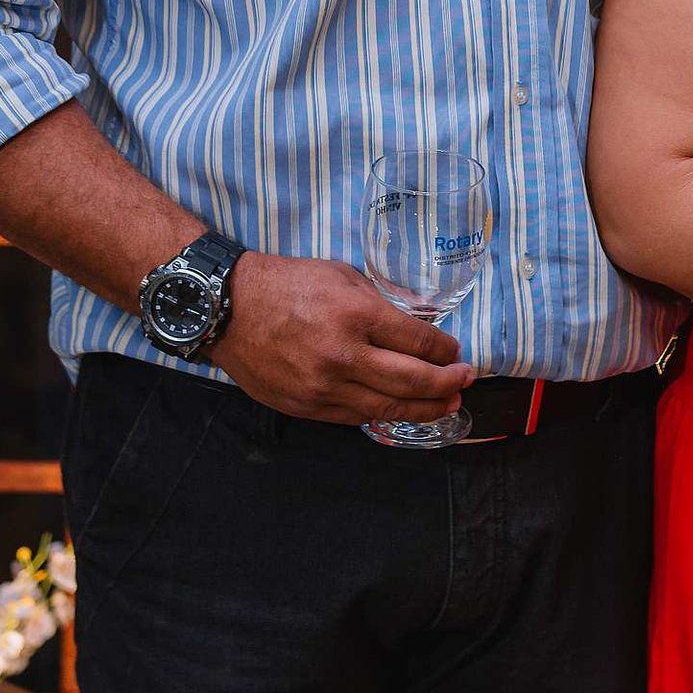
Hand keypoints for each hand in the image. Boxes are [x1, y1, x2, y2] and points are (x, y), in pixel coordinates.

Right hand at [217, 251, 473, 426]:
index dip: (445, 351)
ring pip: (386, 407)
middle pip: (411, 380)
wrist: (227, 308)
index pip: (418, 342)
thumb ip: (379, 303)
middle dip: (446, 384)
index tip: (456, 352)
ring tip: (446, 407)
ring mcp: (324, 386)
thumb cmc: (287, 283)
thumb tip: (414, 326)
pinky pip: (354, 416)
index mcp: (357, 315)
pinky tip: (399, 409)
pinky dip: (382, 414)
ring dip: (423, 409)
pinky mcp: (306, 406)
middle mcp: (344, 355)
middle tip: (465, 382)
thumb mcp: (342, 276)